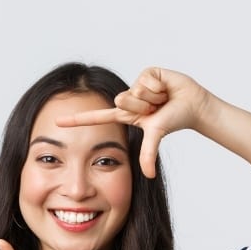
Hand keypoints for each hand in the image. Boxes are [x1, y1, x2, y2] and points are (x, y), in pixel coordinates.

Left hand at [55, 67, 217, 177]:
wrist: (193, 105)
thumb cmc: (174, 119)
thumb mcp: (156, 135)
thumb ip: (148, 154)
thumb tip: (148, 176)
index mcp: (125, 114)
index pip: (97, 117)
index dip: (77, 120)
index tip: (56, 122)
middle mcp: (128, 98)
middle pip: (122, 101)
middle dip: (143, 106)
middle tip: (157, 107)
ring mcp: (136, 85)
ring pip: (134, 90)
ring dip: (153, 96)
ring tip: (162, 98)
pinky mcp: (148, 73)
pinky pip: (146, 79)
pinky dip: (159, 85)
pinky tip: (166, 87)